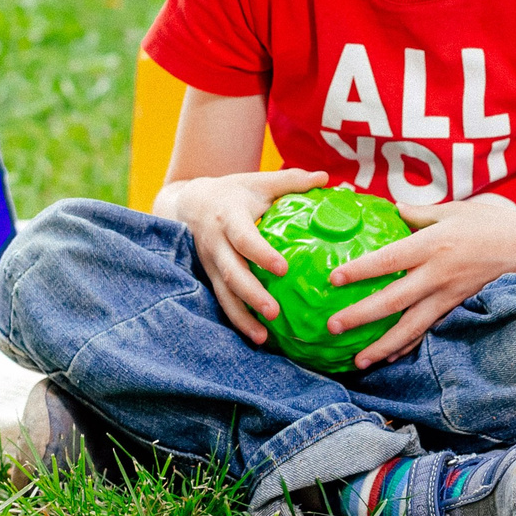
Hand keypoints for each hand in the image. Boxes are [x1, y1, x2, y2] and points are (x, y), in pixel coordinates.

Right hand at [154, 167, 329, 345]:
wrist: (190, 204)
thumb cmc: (234, 192)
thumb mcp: (259, 182)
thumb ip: (291, 181)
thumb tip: (325, 178)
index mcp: (229, 217)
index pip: (244, 238)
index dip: (261, 254)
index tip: (283, 268)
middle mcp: (216, 244)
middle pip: (231, 273)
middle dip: (251, 294)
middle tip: (275, 311)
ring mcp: (210, 264)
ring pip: (224, 294)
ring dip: (242, 317)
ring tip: (264, 336)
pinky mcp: (210, 278)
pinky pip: (223, 302)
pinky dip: (239, 321)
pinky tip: (259, 336)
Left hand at [327, 193, 515, 370]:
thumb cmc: (491, 224)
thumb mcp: (454, 210)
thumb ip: (420, 213)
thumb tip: (393, 210)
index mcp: (432, 244)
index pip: (389, 259)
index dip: (361, 270)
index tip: (334, 278)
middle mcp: (437, 274)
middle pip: (393, 301)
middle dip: (361, 316)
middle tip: (332, 327)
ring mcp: (448, 296)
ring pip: (411, 327)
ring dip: (383, 346)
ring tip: (358, 361)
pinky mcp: (457, 308)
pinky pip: (429, 331)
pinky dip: (409, 347)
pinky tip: (390, 357)